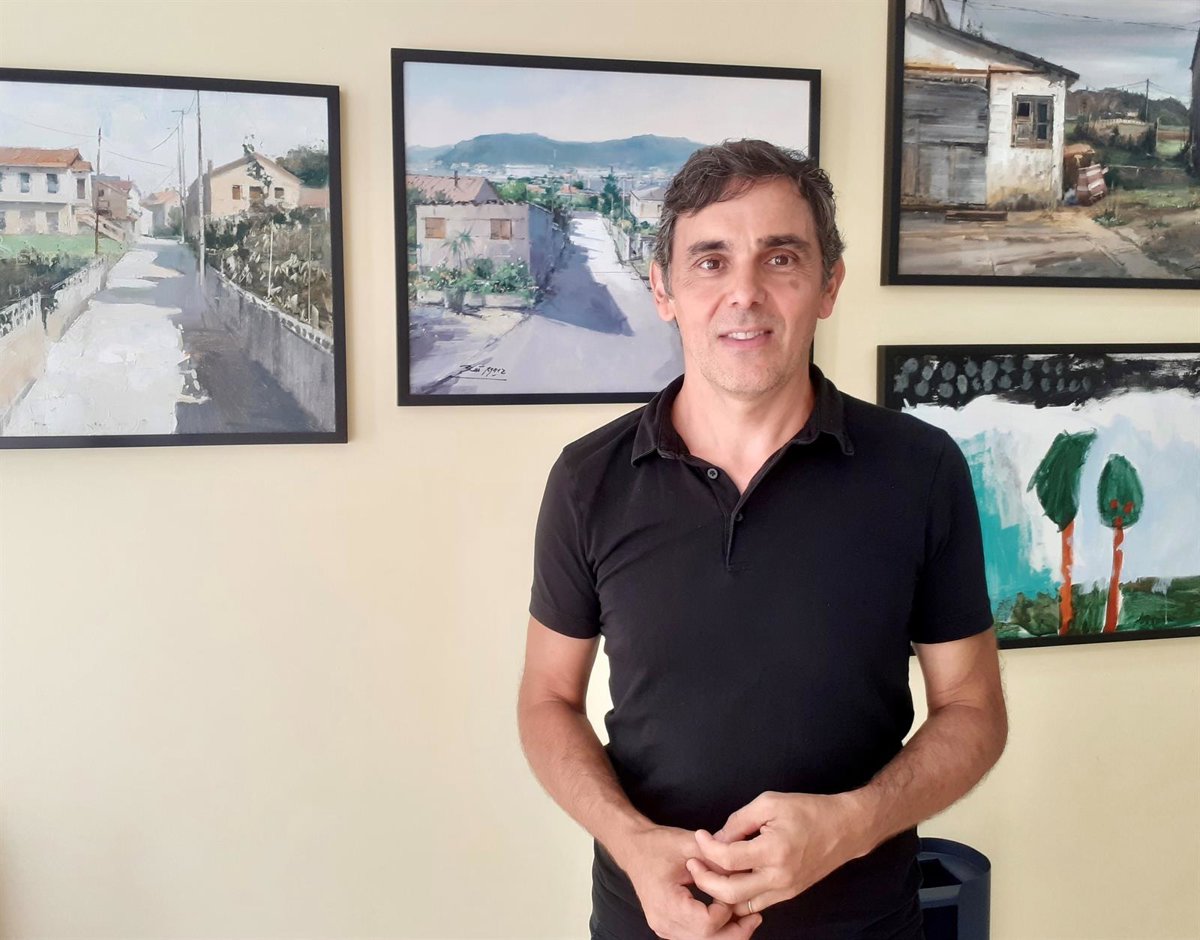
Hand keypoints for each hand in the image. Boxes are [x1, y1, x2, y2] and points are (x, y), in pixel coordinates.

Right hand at [610, 824, 762, 939]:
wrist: (633, 848)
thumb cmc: (658, 844)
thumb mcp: (690, 844)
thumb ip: (717, 860)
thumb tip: (745, 873)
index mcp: (665, 902)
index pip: (706, 924)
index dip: (726, 910)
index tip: (733, 890)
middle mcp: (662, 921)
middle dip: (735, 931)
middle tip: (755, 916)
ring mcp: (664, 928)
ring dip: (727, 933)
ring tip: (745, 916)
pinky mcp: (668, 927)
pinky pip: (696, 937)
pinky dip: (715, 931)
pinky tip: (727, 915)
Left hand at [686, 791, 868, 917]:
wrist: (845, 829)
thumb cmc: (808, 810)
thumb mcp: (769, 803)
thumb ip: (739, 821)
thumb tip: (717, 838)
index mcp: (774, 851)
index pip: (728, 859)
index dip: (707, 847)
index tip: (700, 835)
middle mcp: (779, 877)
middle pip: (729, 892)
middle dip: (704, 879)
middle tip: (693, 863)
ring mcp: (785, 890)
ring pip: (741, 905)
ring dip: (719, 892)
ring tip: (708, 872)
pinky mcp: (788, 895)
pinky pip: (755, 904)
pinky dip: (738, 897)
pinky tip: (729, 879)